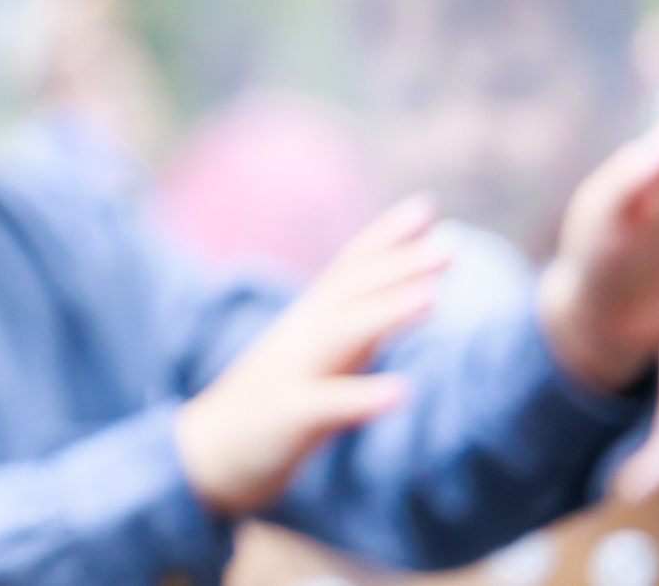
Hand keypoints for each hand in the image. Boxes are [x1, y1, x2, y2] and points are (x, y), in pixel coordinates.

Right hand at [175, 195, 444, 517]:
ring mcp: (290, 373)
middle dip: (400, 265)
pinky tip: (401, 392)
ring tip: (433, 298)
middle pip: (351, 292)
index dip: (385, 236)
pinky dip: (361, 395)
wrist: (207, 452)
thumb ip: (356, 326)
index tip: (427, 206)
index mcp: (309, 322)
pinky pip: (324, 404)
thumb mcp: (315, 357)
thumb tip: (406, 296)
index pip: (349, 268)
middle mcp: (300, 337)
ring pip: (340, 335)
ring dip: (385, 313)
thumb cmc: (272, 404)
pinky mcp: (284, 417)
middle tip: (451, 245)